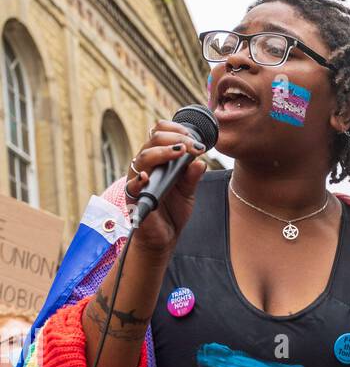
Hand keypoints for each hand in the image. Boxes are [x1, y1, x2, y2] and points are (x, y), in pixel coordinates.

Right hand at [124, 120, 208, 257]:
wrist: (165, 236)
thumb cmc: (173, 210)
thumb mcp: (188, 191)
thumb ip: (192, 176)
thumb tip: (200, 162)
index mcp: (158, 159)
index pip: (161, 133)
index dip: (176, 130)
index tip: (194, 138)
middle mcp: (146, 166)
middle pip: (153, 139)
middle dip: (176, 138)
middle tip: (194, 146)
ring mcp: (138, 180)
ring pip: (143, 157)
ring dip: (162, 152)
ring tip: (180, 152)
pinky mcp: (133, 198)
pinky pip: (131, 186)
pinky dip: (139, 180)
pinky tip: (147, 177)